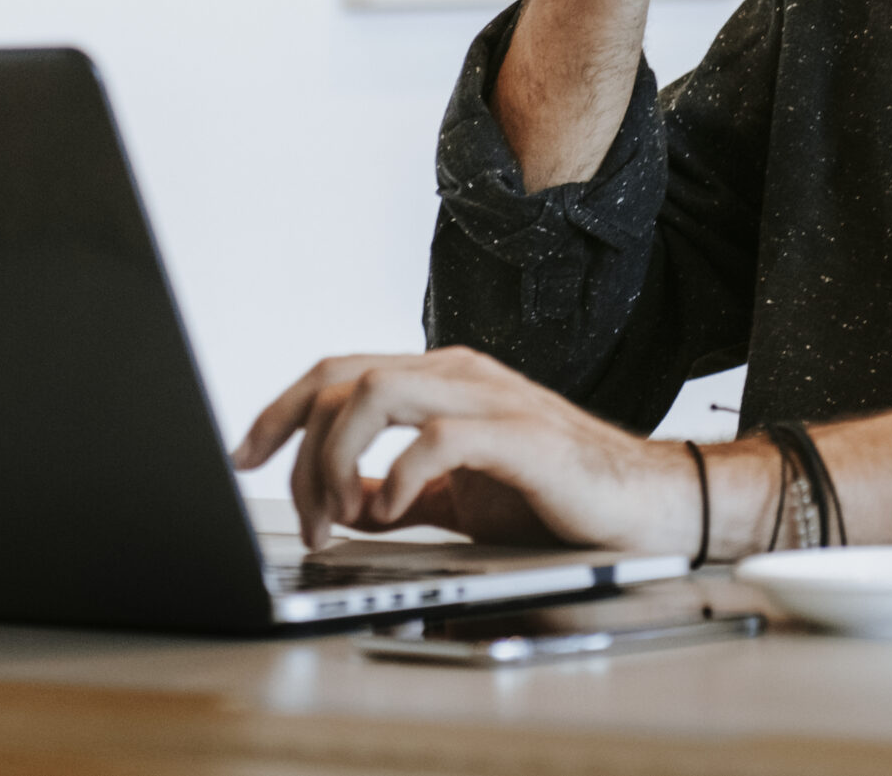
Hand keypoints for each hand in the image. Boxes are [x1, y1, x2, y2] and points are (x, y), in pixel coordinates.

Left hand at [230, 347, 693, 552]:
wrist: (647, 506)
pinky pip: (438, 437)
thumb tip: (348, 506)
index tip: (245, 455)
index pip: (337, 374)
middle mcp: (457, 374)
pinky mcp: (521, 435)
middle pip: (341, 379)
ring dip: (338, 459)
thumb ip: (405, 493)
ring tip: (342, 517)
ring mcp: (489, 398)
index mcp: (439, 380)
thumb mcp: (460, 497)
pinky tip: (390, 514)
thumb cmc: (559, 496)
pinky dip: (397, 475)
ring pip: (375, 392)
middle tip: (308, 518)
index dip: (280, 412)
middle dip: (300, 447)